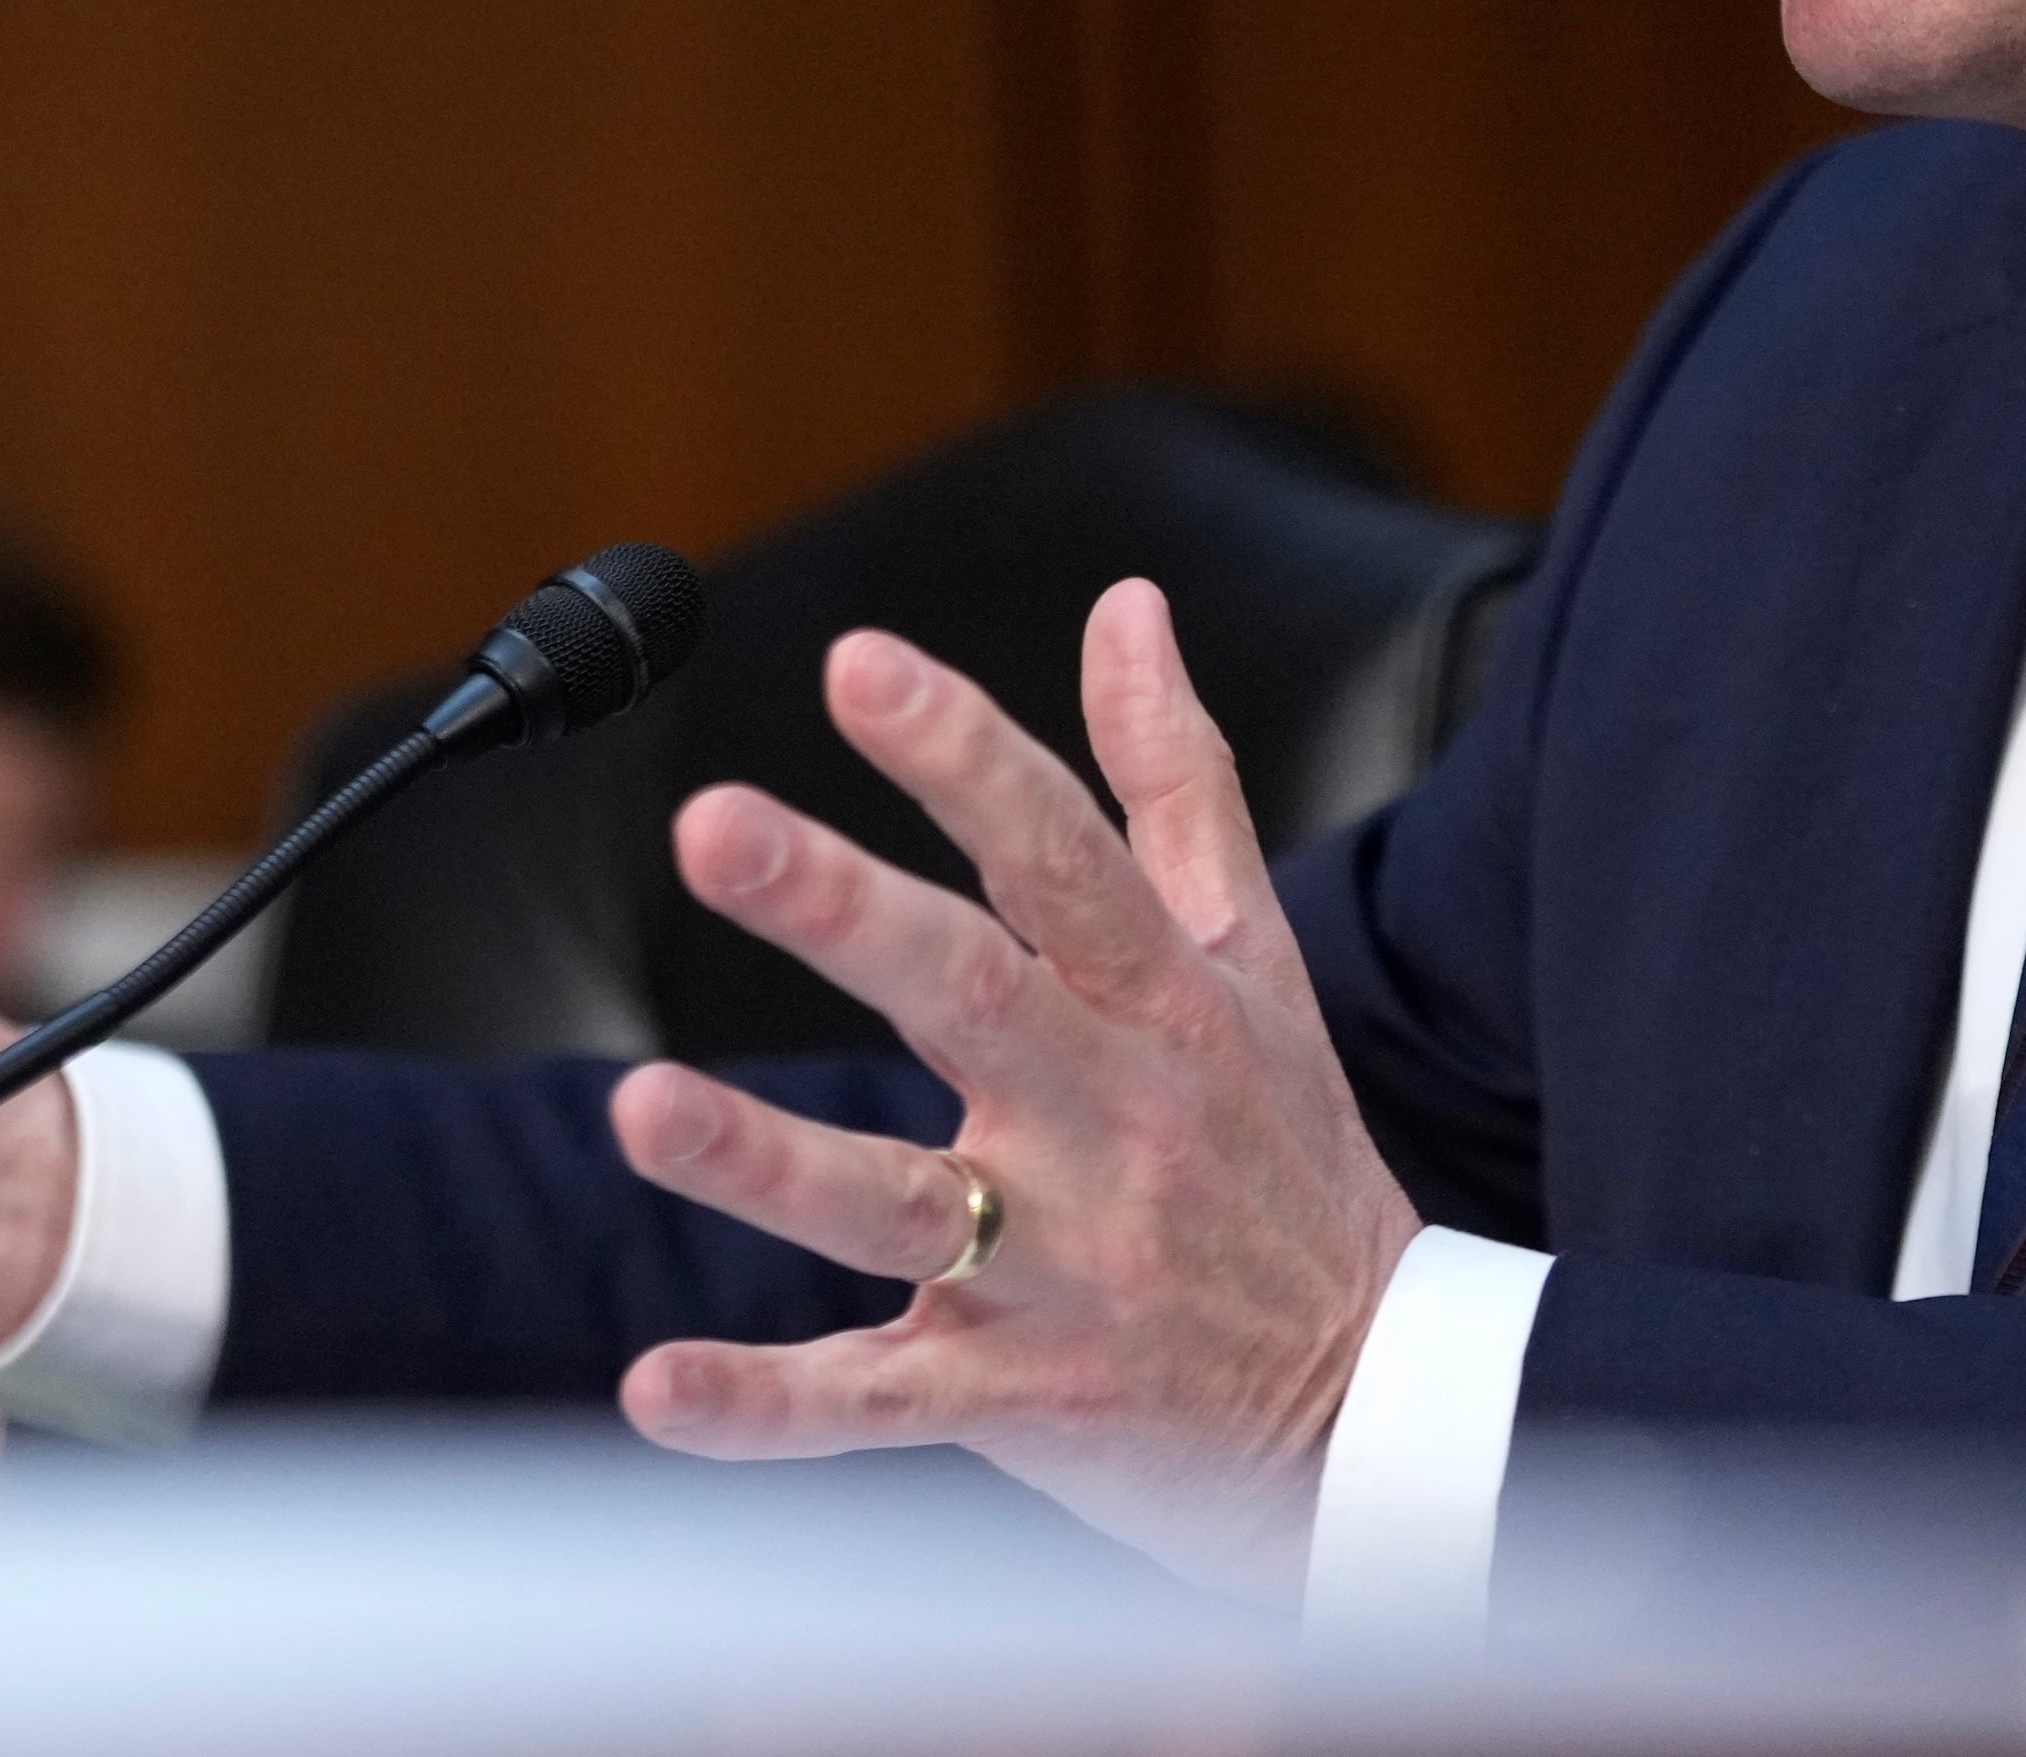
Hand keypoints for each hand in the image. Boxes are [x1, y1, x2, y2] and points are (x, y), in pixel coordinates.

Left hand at [603, 580, 1423, 1595]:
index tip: (856, 664)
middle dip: (839, 910)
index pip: (1058, 854)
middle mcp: (1107, 1125)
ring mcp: (1057, 1269)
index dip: (960, 754)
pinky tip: (655, 1389)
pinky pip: (872, 1404)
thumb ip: (1175, 782)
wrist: (1385, 1418)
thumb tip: (1128, 606)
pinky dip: (765, 1407)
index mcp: (1161, 1005)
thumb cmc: (1294, 1163)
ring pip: (893, 1206)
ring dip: (763, 1161)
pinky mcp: (1014, 1397)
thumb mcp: (1257, 962)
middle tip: (711, 824)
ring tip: (640, 1108)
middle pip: (967, 997)